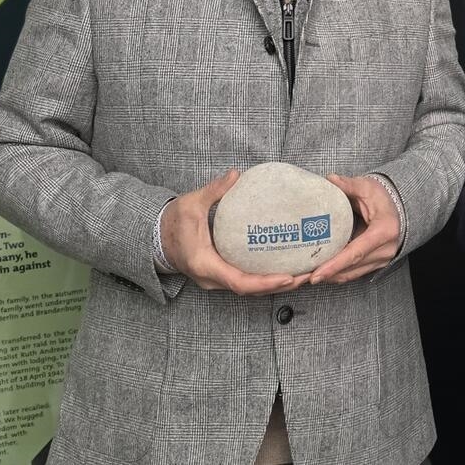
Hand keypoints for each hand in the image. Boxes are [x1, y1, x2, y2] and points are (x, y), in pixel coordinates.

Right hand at [161, 170, 310, 295]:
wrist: (157, 237)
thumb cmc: (174, 221)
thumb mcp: (191, 203)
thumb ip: (214, 191)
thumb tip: (235, 175)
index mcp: (205, 264)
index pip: (239, 282)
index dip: (265, 282)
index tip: (288, 277)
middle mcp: (212, 278)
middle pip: (250, 290)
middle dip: (279, 285)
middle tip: (307, 275)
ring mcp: (216, 279)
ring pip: (249, 288)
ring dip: (275, 284)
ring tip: (303, 274)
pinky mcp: (220, 274)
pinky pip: (245, 281)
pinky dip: (265, 279)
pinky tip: (285, 268)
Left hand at [309, 174, 400, 284]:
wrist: (399, 207)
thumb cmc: (383, 197)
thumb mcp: (366, 187)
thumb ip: (348, 185)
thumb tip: (330, 179)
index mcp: (383, 231)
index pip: (355, 253)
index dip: (334, 265)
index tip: (316, 274)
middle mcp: (385, 250)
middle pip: (351, 267)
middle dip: (326, 274)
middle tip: (302, 277)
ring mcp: (382, 259)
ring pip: (351, 274)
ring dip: (330, 276)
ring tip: (307, 276)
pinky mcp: (377, 263)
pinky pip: (355, 272)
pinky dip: (338, 272)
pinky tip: (322, 271)